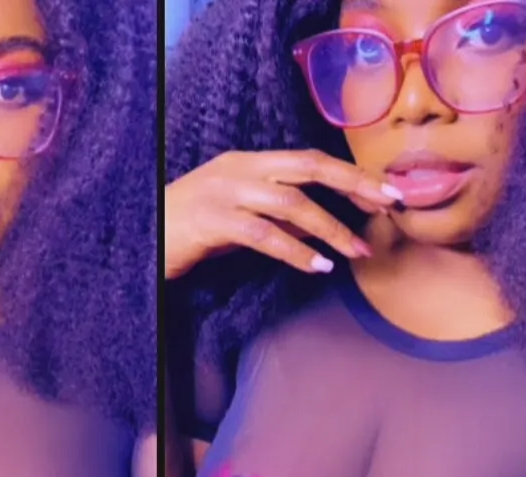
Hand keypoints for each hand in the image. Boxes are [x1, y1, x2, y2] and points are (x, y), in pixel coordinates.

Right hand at [163, 150, 401, 278]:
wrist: (136, 240)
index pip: (310, 160)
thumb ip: (278, 216)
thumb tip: (324, 227)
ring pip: (290, 202)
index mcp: (249, 162)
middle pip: (308, 168)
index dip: (351, 175)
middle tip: (389, 206)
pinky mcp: (211, 220)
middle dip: (354, 185)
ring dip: (330, 228)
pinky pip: (263, 234)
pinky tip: (318, 266)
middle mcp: (239, 168)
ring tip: (358, 251)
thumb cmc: (190, 231)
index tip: (387, 193)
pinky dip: (295, 251)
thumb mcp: (240, 216)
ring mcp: (223, 191)